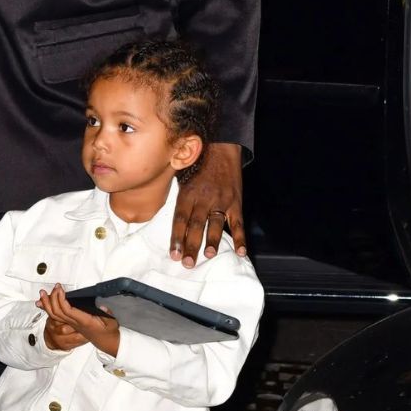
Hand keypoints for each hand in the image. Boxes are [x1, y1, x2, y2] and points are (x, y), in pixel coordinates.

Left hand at [40, 285, 118, 356]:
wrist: (106, 342)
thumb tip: (102, 307)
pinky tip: (43, 303)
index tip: (60, 289)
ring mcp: (71, 324)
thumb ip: (107, 314)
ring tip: (43, 293)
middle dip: (53, 298)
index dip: (61, 300)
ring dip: (47, 303)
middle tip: (54, 287)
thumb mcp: (111, 322)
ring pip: (54, 315)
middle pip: (57, 312)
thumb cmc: (108, 331)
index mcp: (84, 322)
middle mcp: (75, 324)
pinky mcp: (70, 324)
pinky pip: (55, 317)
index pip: (67, 311)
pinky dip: (48, 309)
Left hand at [171, 142, 244, 267]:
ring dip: (213, 241)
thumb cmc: (197, 164)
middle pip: (196, 225)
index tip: (174, 254)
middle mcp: (204, 198)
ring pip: (216, 224)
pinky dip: (240, 238)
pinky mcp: (235, 201)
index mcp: (188, 193)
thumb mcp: (181, 177)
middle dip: (192, 245)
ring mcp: (221, 200)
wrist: (220, 148)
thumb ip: (176, 198)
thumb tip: (169, 222)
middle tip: (188, 263)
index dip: (177, 237)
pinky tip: (240, 252)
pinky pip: (237, 222)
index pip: (180, 219)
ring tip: (209, 256)